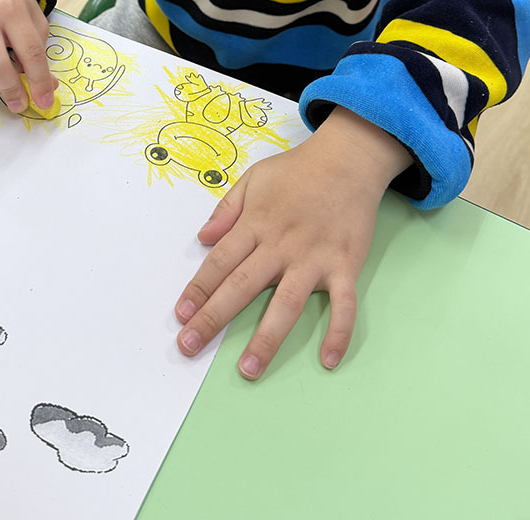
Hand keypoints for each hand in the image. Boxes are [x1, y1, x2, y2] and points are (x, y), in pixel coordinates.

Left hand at [174, 107, 411, 377]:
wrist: (348, 159)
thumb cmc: (297, 171)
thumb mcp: (253, 178)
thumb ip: (227, 209)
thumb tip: (202, 239)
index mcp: (256, 223)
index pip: (219, 262)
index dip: (198, 289)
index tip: (180, 315)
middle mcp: (281, 244)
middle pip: (242, 286)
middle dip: (214, 318)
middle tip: (189, 346)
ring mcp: (314, 257)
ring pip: (287, 303)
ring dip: (267, 338)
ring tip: (248, 369)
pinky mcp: (345, 265)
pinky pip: (344, 304)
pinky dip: (339, 332)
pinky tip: (328, 359)